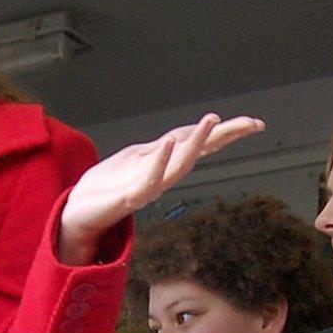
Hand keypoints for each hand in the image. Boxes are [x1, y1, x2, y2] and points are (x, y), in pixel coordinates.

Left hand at [58, 114, 263, 262]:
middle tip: (249, 124)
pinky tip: (170, 144)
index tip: (254, 124)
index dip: (227, 134)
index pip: (201, 144)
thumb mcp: (135, 158)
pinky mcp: (131, 196)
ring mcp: (150, 186)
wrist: (77, 211)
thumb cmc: (106, 185)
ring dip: (196, 143)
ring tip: (212, 121)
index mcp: (165, 163)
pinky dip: (161, 161)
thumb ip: (159, 149)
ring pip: (180, 165)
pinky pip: (150, 178)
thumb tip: (181, 136)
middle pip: (200, 152)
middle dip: (224, 138)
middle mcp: (164, 175)